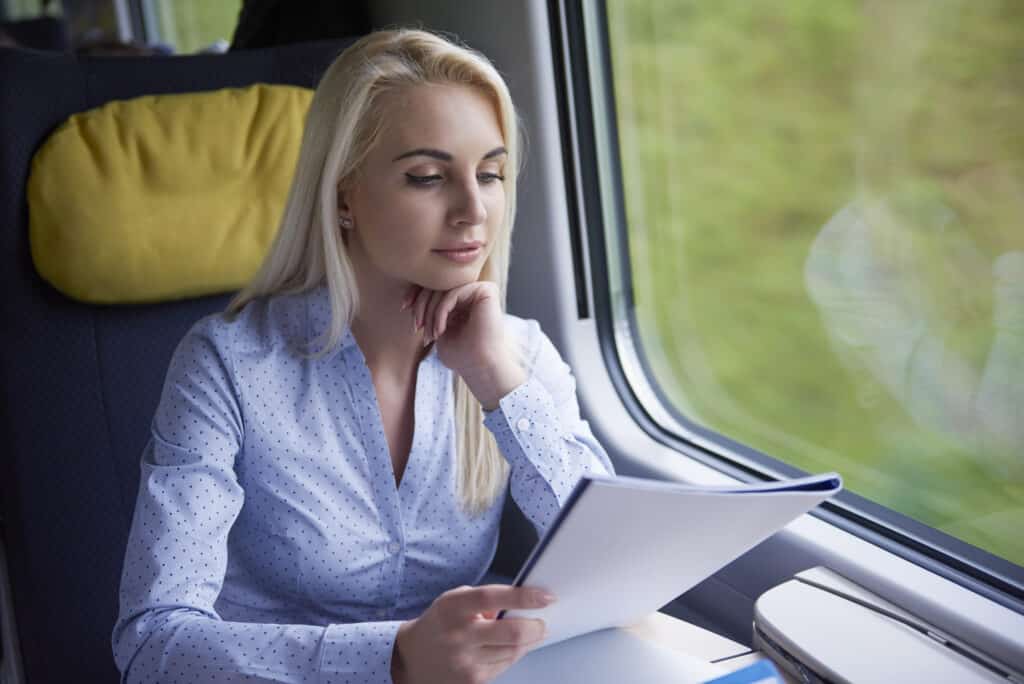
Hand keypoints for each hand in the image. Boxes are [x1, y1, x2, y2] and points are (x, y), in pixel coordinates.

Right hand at [390, 584, 553, 683]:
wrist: (412, 659)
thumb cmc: (440, 623)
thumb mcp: (454, 599)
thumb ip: (485, 599)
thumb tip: (521, 606)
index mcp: (454, 607)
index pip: (494, 598)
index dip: (524, 597)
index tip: (546, 596)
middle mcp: (459, 635)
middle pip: (512, 632)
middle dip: (536, 626)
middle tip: (543, 622)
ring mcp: (466, 661)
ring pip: (513, 651)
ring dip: (527, 641)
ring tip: (527, 632)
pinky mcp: (472, 680)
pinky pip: (505, 665)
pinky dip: (513, 654)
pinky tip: (508, 647)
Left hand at [403, 282, 525, 408]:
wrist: (481, 367)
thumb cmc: (461, 355)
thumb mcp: (437, 328)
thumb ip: (428, 311)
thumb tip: (409, 298)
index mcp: (464, 297)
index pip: (435, 285)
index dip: (416, 293)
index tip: (404, 307)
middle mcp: (473, 290)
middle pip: (437, 283)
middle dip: (421, 305)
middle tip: (417, 327)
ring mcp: (480, 289)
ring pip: (443, 288)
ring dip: (430, 313)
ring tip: (430, 335)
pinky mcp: (486, 290)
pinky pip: (452, 293)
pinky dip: (441, 312)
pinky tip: (440, 331)